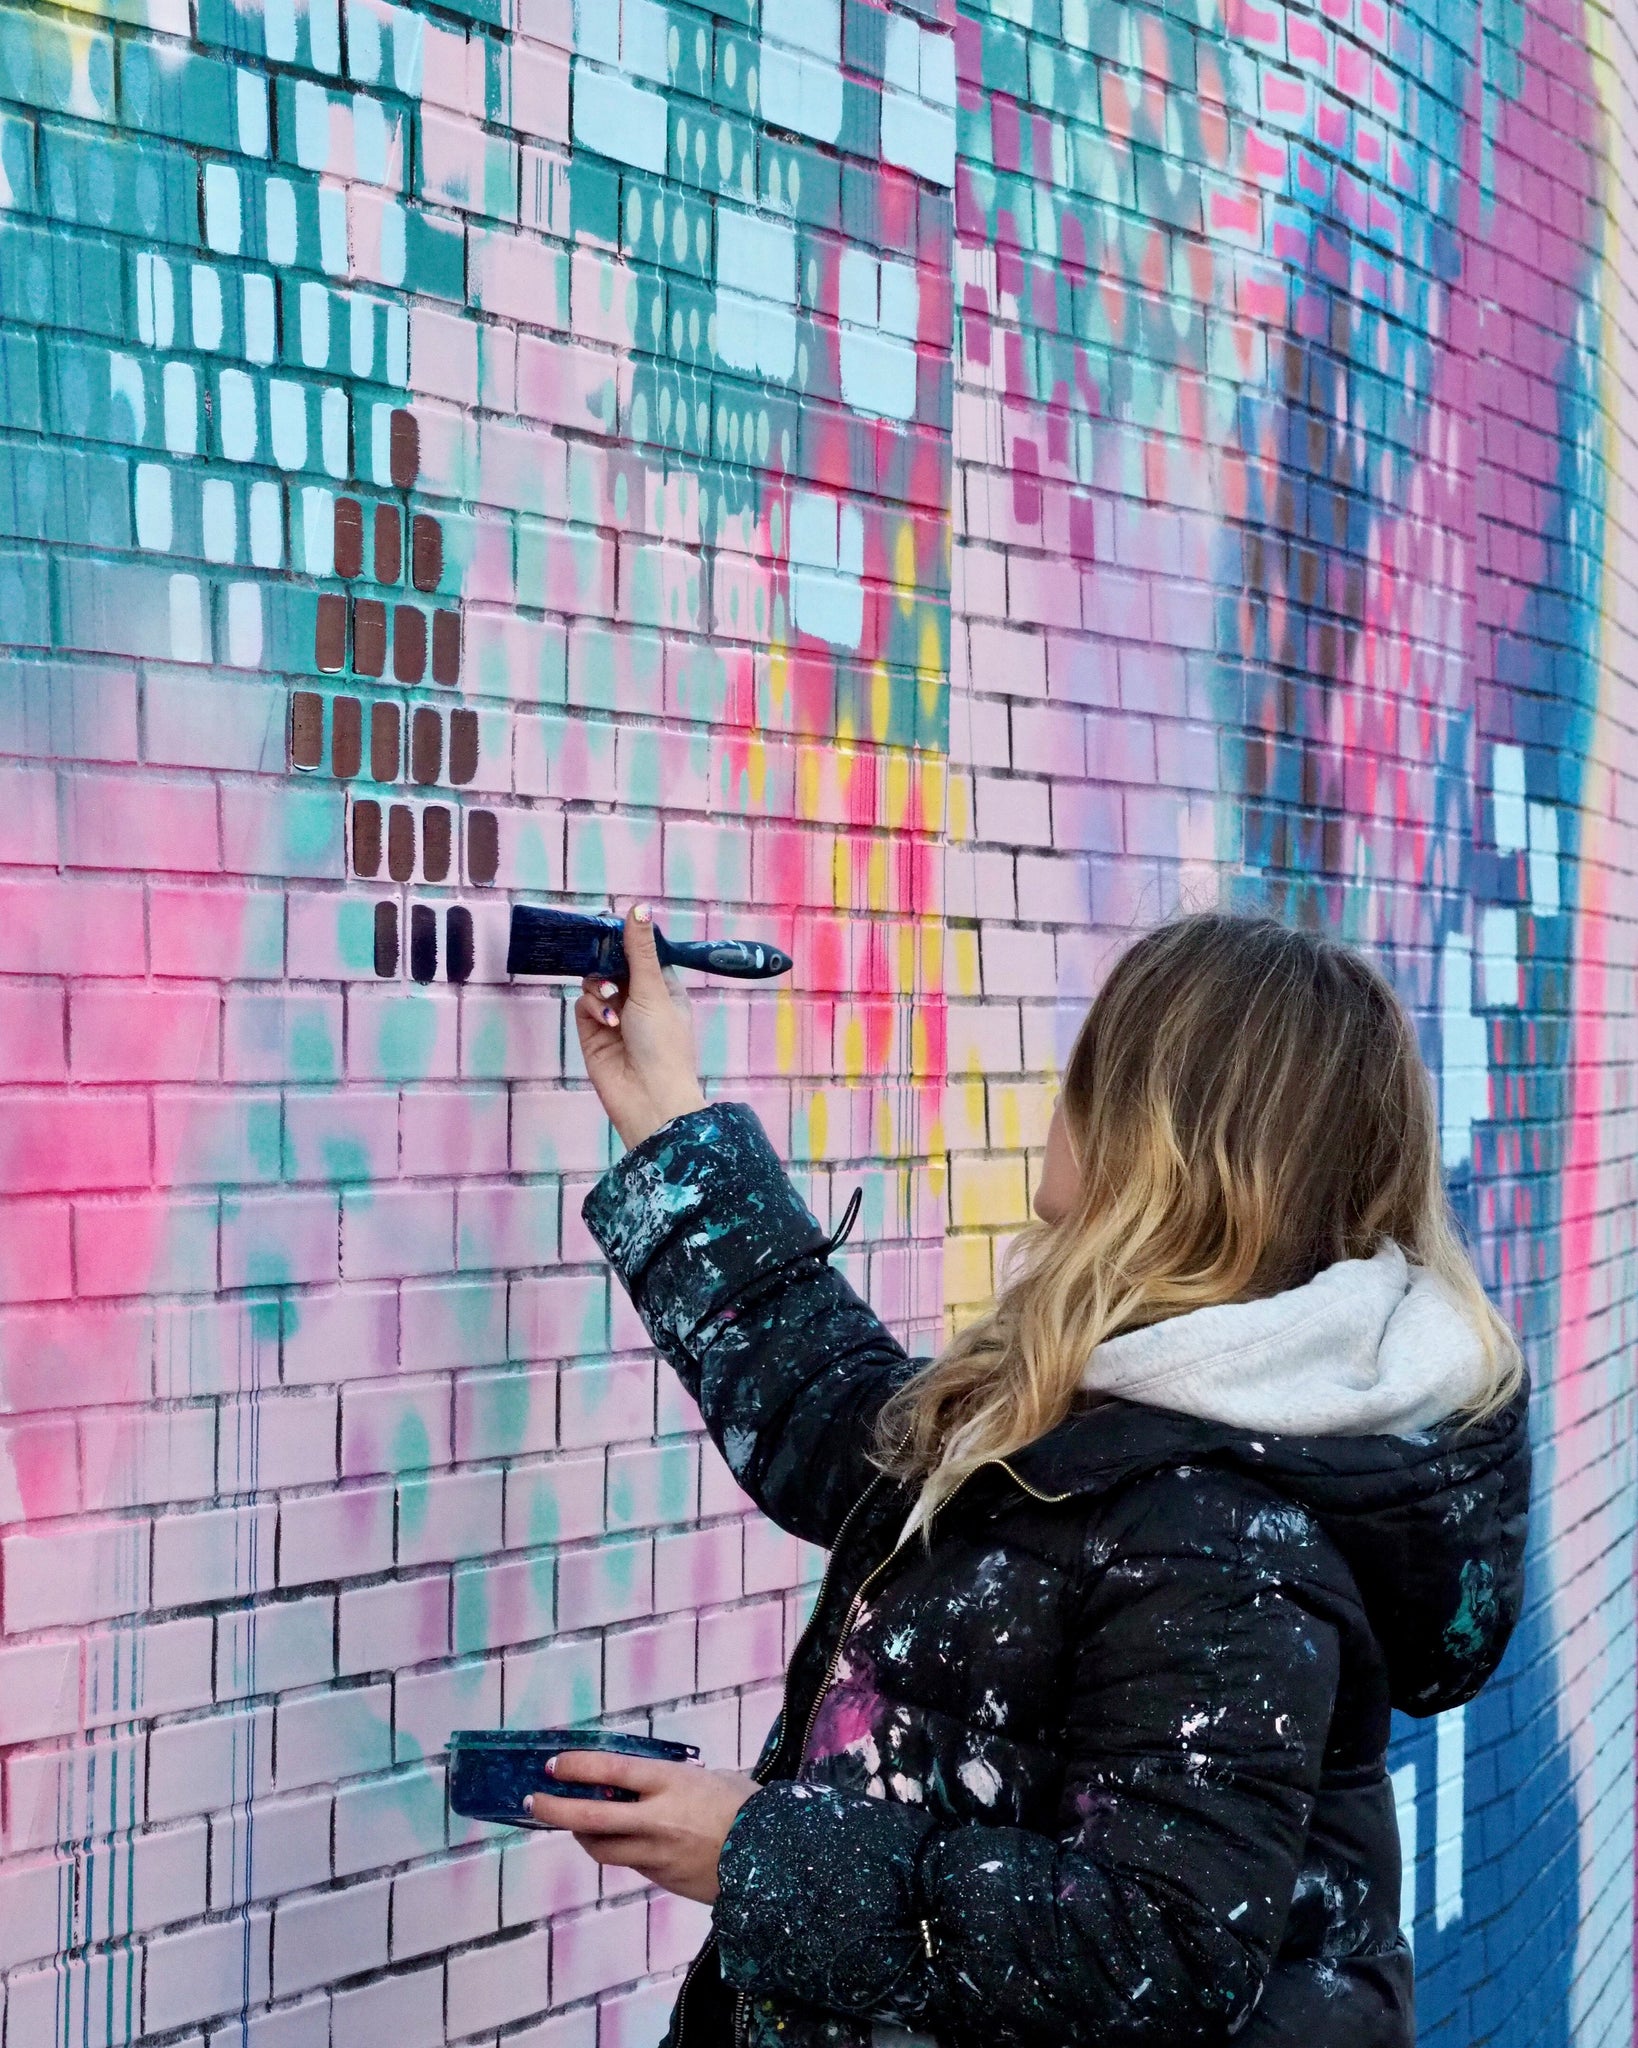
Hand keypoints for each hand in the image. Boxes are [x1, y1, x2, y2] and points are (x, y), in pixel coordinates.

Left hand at [525, 1753, 760, 1902]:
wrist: (775, 1860)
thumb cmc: (748, 1807)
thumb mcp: (713, 1777)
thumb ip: (675, 1778)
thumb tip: (646, 1778)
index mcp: (670, 1782)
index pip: (609, 1769)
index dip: (575, 1766)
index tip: (553, 1764)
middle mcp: (655, 1818)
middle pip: (589, 1815)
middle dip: (554, 1808)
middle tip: (533, 1802)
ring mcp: (656, 1853)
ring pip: (601, 1846)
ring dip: (581, 1833)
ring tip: (573, 1822)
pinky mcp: (661, 1878)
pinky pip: (628, 1863)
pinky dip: (616, 1850)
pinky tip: (618, 1841)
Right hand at [575, 903, 705, 1150]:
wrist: (648, 1098)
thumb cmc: (663, 1043)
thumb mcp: (654, 991)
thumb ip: (640, 951)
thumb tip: (640, 907)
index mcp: (664, 989)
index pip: (642, 954)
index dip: (627, 941)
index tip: (611, 924)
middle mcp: (639, 1000)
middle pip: (613, 966)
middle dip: (606, 961)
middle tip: (598, 953)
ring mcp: (614, 1016)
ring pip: (594, 983)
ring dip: (599, 987)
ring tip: (610, 1000)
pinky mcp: (592, 1033)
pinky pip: (583, 1005)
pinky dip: (592, 1008)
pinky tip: (605, 1021)